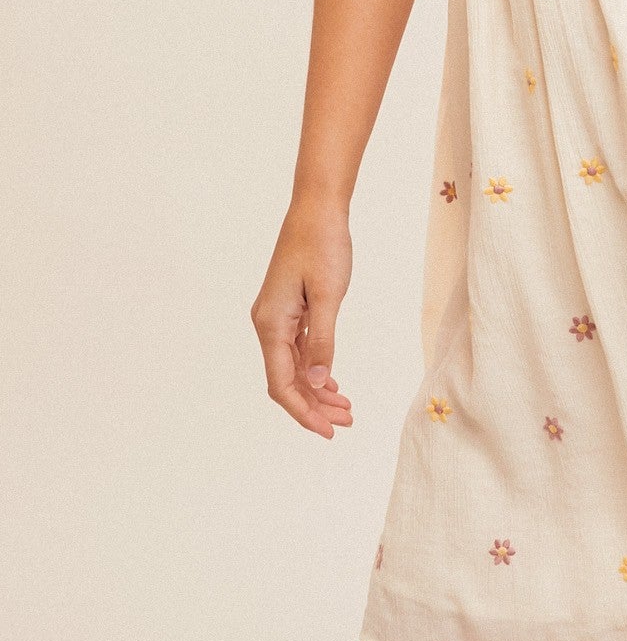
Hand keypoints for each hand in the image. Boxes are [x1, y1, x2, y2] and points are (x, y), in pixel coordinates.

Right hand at [250, 198, 354, 437]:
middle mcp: (267, 324)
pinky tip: (332, 383)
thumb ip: (323, 340)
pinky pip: (297, 350)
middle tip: (345, 423)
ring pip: (293, 367)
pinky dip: (315, 369)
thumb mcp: (329, 295)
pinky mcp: (289, 309)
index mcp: (271, 324)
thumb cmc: (323, 246)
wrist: (317, 210)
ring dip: (316, 390)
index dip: (303, 411)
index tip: (328, 430)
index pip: (281, 383)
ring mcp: (277, 317)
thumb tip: (318, 381)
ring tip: (345, 409)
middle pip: (286, 380)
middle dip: (313, 406)